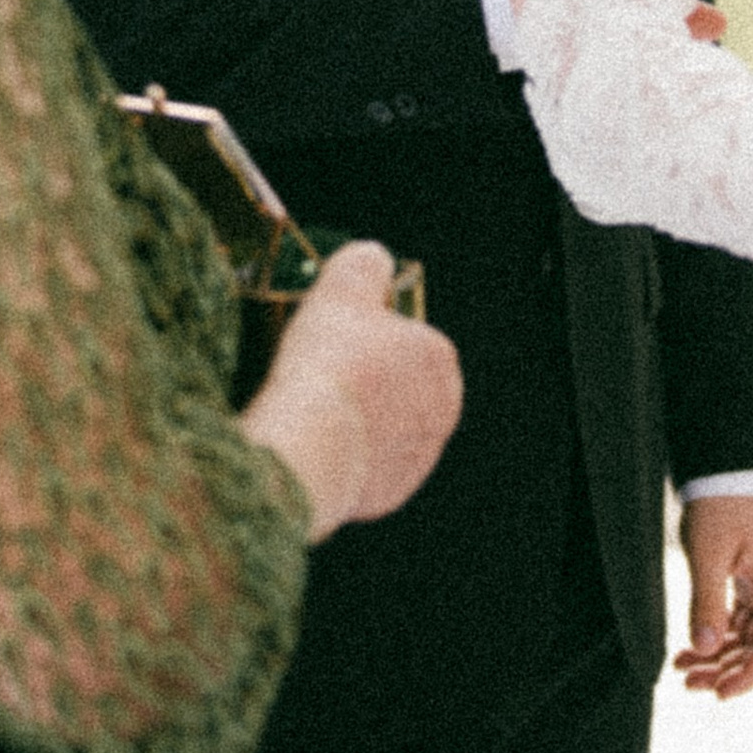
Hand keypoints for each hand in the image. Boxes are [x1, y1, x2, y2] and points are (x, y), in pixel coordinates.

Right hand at [241, 240, 463, 541]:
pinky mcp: (391, 494)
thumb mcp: (343, 286)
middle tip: (321, 374)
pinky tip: (317, 443)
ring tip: (314, 410)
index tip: (335, 339)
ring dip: (356, 419)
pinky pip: (366, 467)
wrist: (310, 447)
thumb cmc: (330, 364)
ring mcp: (419, 457)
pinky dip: (345, 456)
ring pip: (383, 427)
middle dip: (367, 380)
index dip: (367, 334)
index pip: (408, 336)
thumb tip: (373, 259)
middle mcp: (442, 412)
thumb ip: (364, 263)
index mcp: (440, 359)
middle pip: (399, 384)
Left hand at [676, 493, 752, 700]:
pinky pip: (741, 617)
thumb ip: (706, 603)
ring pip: (748, 634)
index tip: (720, 694)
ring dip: (719, 655)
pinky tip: (691, 646)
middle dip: (726, 669)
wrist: (729, 464)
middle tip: (689, 684)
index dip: (749, 676)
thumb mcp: (709, 554)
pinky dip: (718, 633)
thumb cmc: (722, 503)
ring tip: (683, 670)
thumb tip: (703, 651)